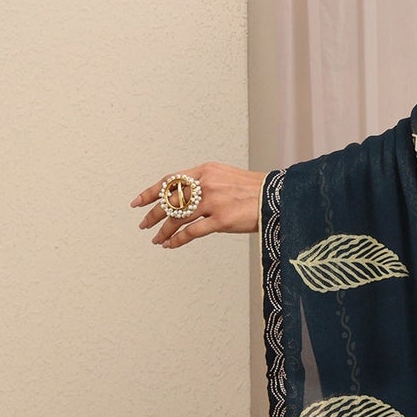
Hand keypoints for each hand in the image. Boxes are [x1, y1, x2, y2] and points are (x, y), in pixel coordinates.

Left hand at [130, 164, 264, 246]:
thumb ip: (206, 184)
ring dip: (163, 230)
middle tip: (143, 225)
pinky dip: (177, 240)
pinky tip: (170, 245)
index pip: (170, 180)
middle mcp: (207, 183)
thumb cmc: (255, 191)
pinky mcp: (222, 220)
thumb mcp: (227, 178)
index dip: (151, 192)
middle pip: (170, 200)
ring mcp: (213, 202)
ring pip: (177, 217)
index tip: (137, 202)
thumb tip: (186, 200)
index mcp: (206, 171)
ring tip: (156, 239)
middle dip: (153, 214)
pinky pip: (191, 232)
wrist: (279, 197)